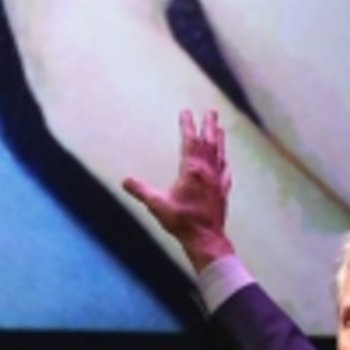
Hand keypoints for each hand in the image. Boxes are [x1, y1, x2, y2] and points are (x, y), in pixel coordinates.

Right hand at [121, 105, 232, 265]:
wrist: (206, 238)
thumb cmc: (182, 221)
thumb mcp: (157, 205)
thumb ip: (141, 191)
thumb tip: (124, 180)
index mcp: (191, 170)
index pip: (190, 141)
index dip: (187, 125)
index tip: (186, 111)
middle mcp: (207, 171)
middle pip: (209, 142)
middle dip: (209, 125)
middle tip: (212, 110)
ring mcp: (217, 181)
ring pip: (219, 154)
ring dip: (219, 139)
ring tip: (220, 128)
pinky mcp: (222, 191)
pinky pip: (225, 172)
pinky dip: (224, 162)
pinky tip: (225, 162)